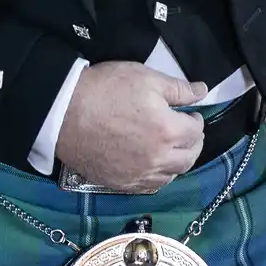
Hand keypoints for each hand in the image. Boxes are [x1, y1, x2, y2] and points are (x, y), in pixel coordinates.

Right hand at [54, 64, 210, 191]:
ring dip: (177, 161)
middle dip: (192, 142)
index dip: (195, 119)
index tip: (189, 113)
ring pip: (172, 175)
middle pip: (189, 157)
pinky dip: (159, 176)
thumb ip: (179, 88)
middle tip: (184, 131)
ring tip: (170, 147)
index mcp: (168, 131)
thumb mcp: (145, 78)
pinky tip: (153, 164)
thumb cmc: (104, 90)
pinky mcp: (121, 183)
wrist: (63, 113)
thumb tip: (203, 91)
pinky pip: (151, 187)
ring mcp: (140, 175)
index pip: (196, 131)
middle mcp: (159, 159)